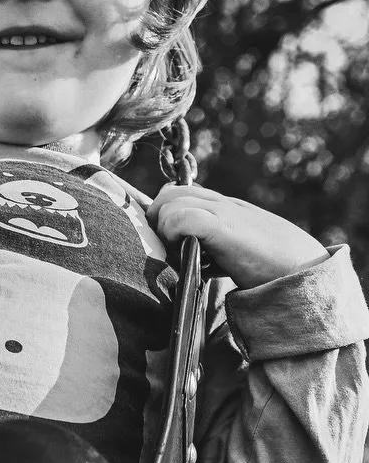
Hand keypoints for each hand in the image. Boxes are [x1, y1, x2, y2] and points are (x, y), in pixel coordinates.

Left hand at [146, 183, 329, 288]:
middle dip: (157, 220)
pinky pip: (182, 217)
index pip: (182, 195)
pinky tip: (184, 253)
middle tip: (165, 248)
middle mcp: (223, 204)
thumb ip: (217, 249)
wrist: (306, 270)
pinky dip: (173, 232)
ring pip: (171, 200)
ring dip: (164, 228)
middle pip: (170, 193)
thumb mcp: (239, 251)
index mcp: (227, 208)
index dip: (165, 215)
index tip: (166, 242)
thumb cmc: (274, 267)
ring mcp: (224, 212)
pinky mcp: (223, 226)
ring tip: (176, 253)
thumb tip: (195, 264)